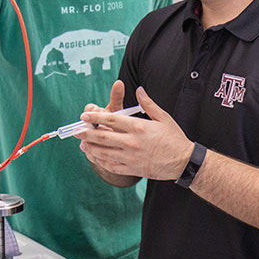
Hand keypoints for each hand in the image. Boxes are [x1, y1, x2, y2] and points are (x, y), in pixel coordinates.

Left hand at [77, 83, 193, 180]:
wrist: (183, 162)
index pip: (112, 120)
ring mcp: (131, 157)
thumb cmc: (174, 138)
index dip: (96, 117)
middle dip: (87, 133)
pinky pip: (112, 165)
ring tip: (81, 143)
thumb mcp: (163, 118)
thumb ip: (148, 103)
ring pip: (104, 152)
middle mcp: (132, 142)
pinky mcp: (132, 168)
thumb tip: (139, 89)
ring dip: (91, 147)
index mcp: (139, 127)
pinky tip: (95, 157)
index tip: (85, 115)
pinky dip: (101, 161)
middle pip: (104, 136)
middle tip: (75, 130)